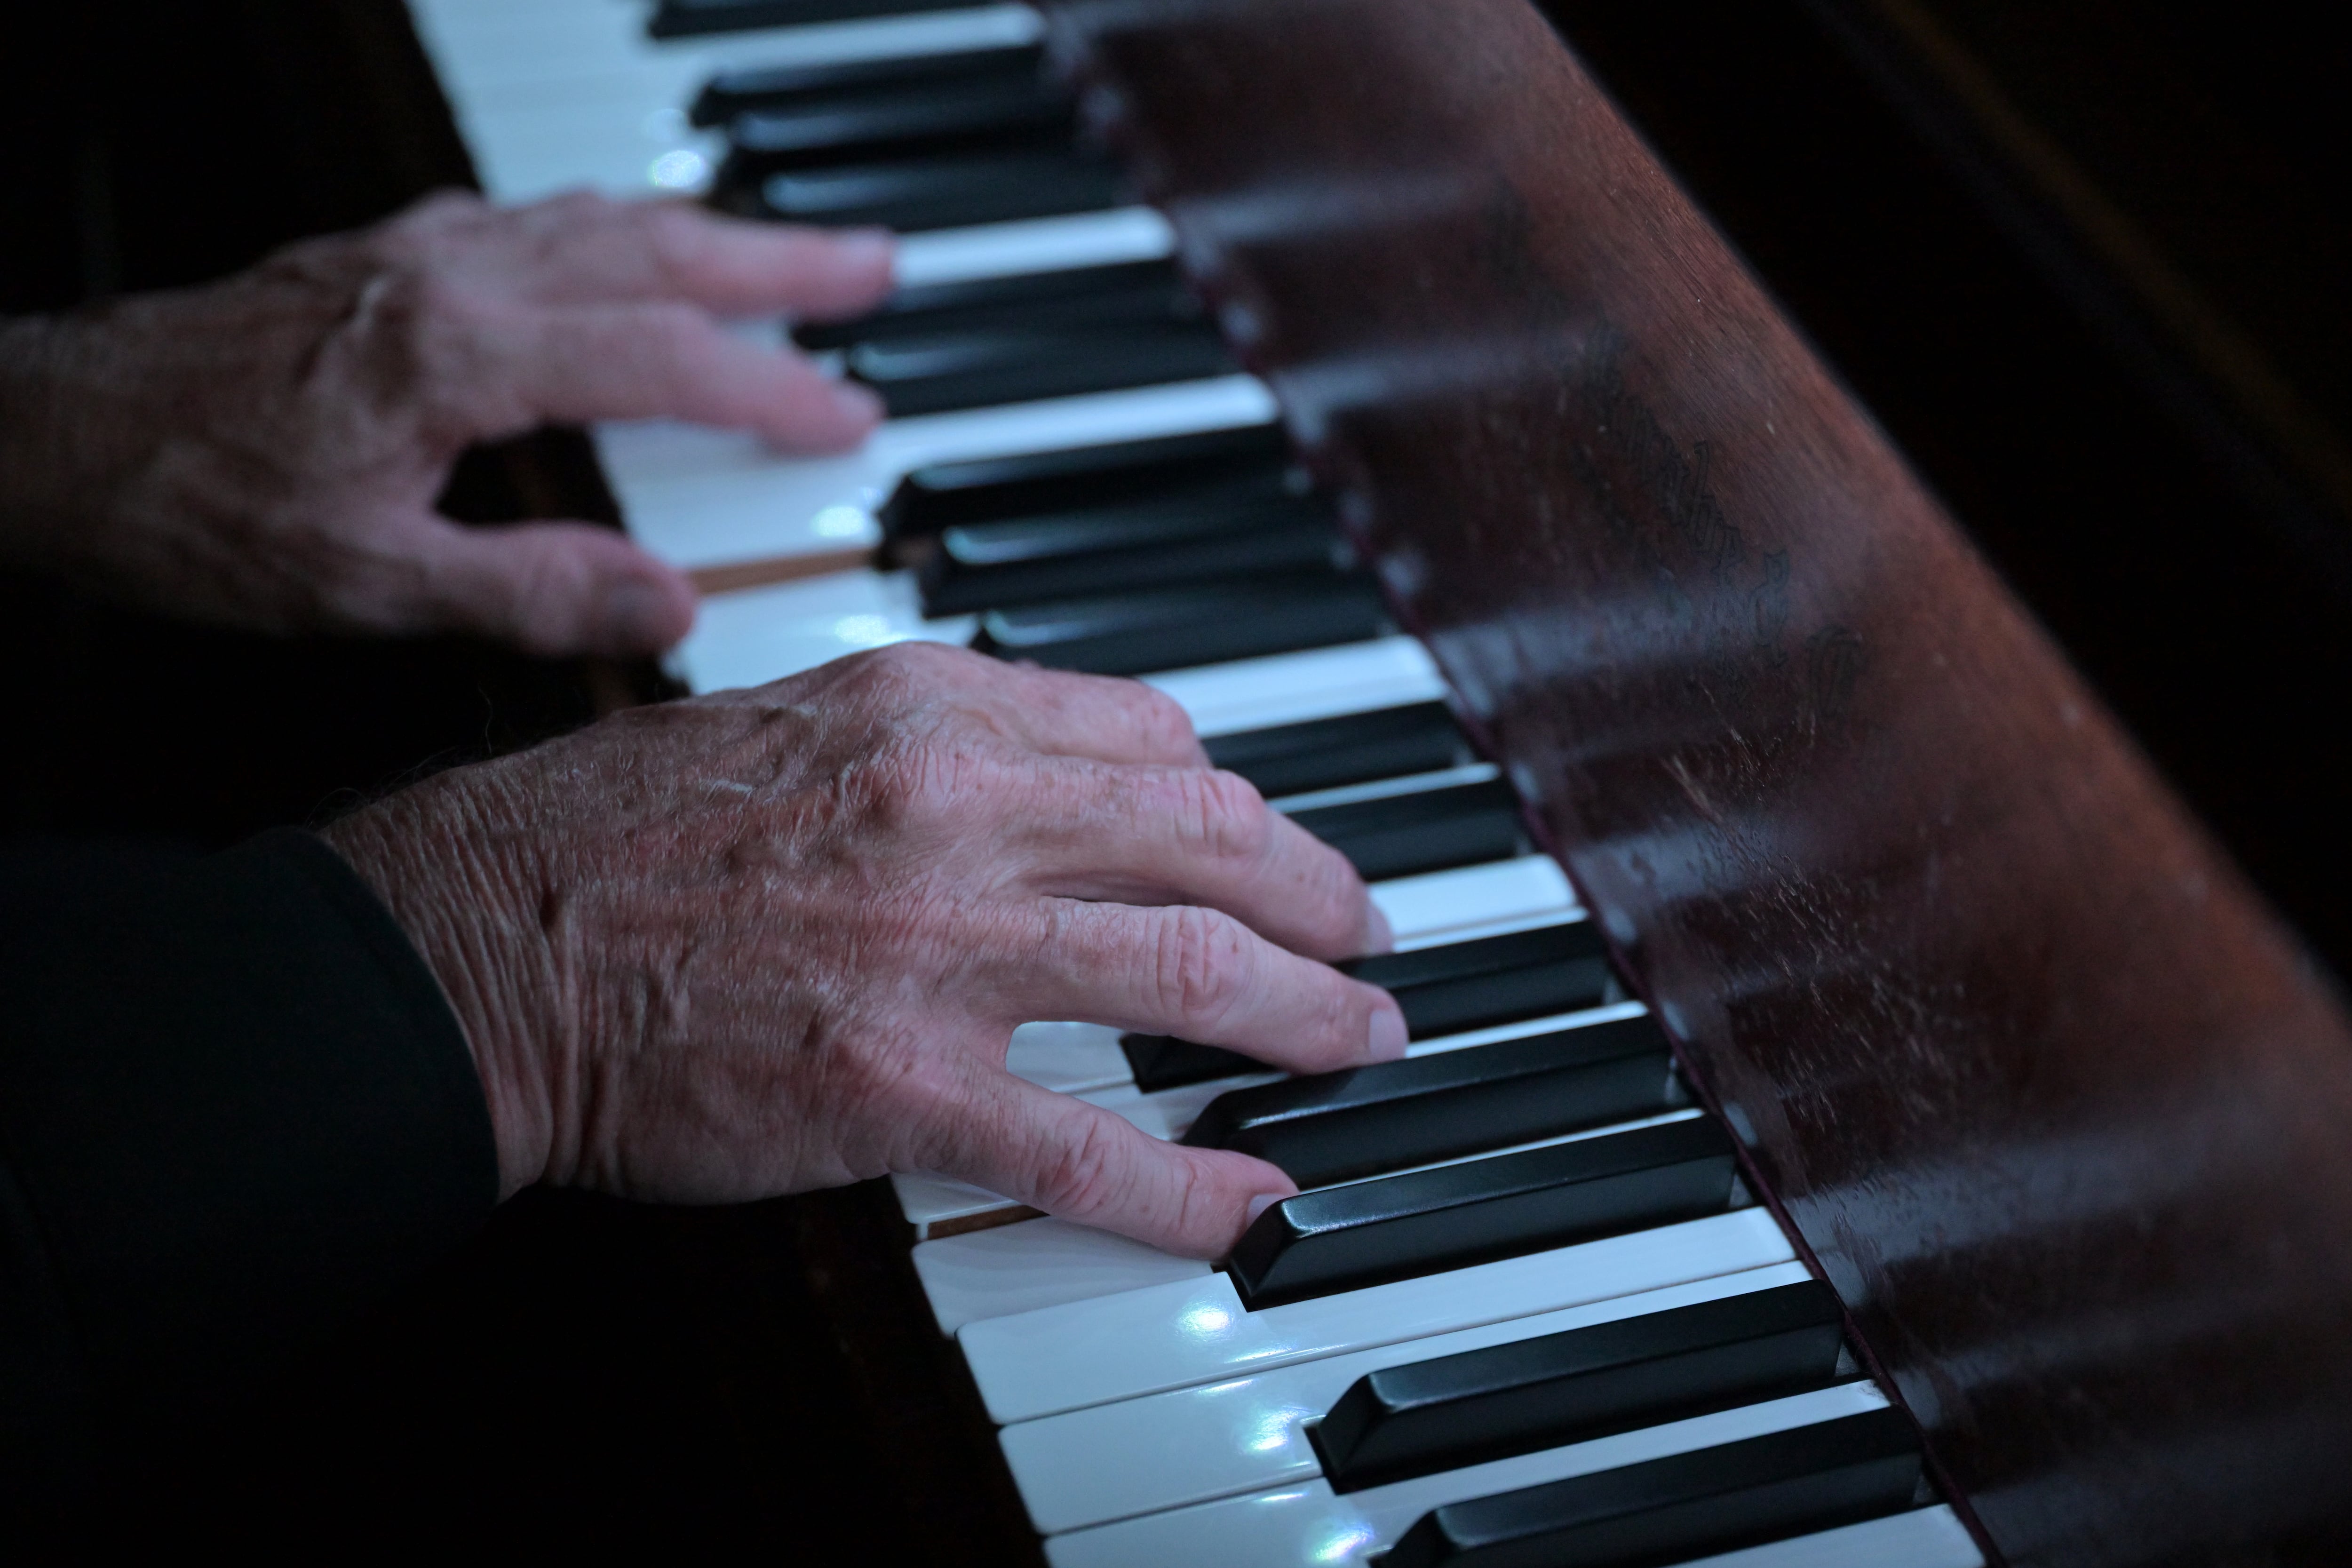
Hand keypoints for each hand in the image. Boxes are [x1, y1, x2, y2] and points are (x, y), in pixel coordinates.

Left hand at [0, 190, 892, 656]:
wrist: (47, 433)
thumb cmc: (185, 506)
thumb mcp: (365, 585)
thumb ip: (528, 591)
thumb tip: (667, 605)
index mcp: (458, 356)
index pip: (660, 357)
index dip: (769, 388)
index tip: (846, 418)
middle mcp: (449, 277)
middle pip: (653, 246)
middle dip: (780, 259)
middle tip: (874, 265)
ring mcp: (415, 254)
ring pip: (598, 217)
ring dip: (711, 231)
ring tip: (793, 253)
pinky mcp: (382, 256)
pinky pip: (533, 218)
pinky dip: (616, 226)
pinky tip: (635, 247)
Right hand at [321, 644, 1406, 1257]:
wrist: (473, 941)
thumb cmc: (613, 829)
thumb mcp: (792, 714)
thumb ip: (942, 729)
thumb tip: (1080, 759)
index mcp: (930, 709)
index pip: (1155, 741)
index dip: (1245, 801)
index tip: (1277, 843)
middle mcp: (956, 811)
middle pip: (1213, 844)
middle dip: (1324, 898)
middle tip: (1372, 938)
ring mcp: (936, 951)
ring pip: (1192, 973)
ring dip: (1310, 1017)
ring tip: (1368, 1040)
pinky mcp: (898, 1088)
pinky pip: (1091, 1149)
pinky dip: (1194, 1186)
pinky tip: (1260, 1198)